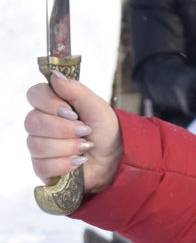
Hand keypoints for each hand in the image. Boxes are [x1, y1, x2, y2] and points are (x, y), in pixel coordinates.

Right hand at [25, 71, 123, 195]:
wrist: (115, 158)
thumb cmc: (105, 131)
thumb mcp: (97, 107)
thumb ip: (76, 90)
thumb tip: (54, 75)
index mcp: (53, 104)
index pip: (34, 94)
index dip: (50, 103)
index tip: (72, 112)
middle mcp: (41, 124)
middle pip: (32, 122)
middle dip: (64, 129)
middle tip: (85, 131)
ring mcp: (39, 146)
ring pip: (37, 145)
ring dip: (68, 146)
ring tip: (86, 147)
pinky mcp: (42, 167)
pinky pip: (42, 165)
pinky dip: (65, 163)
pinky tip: (79, 161)